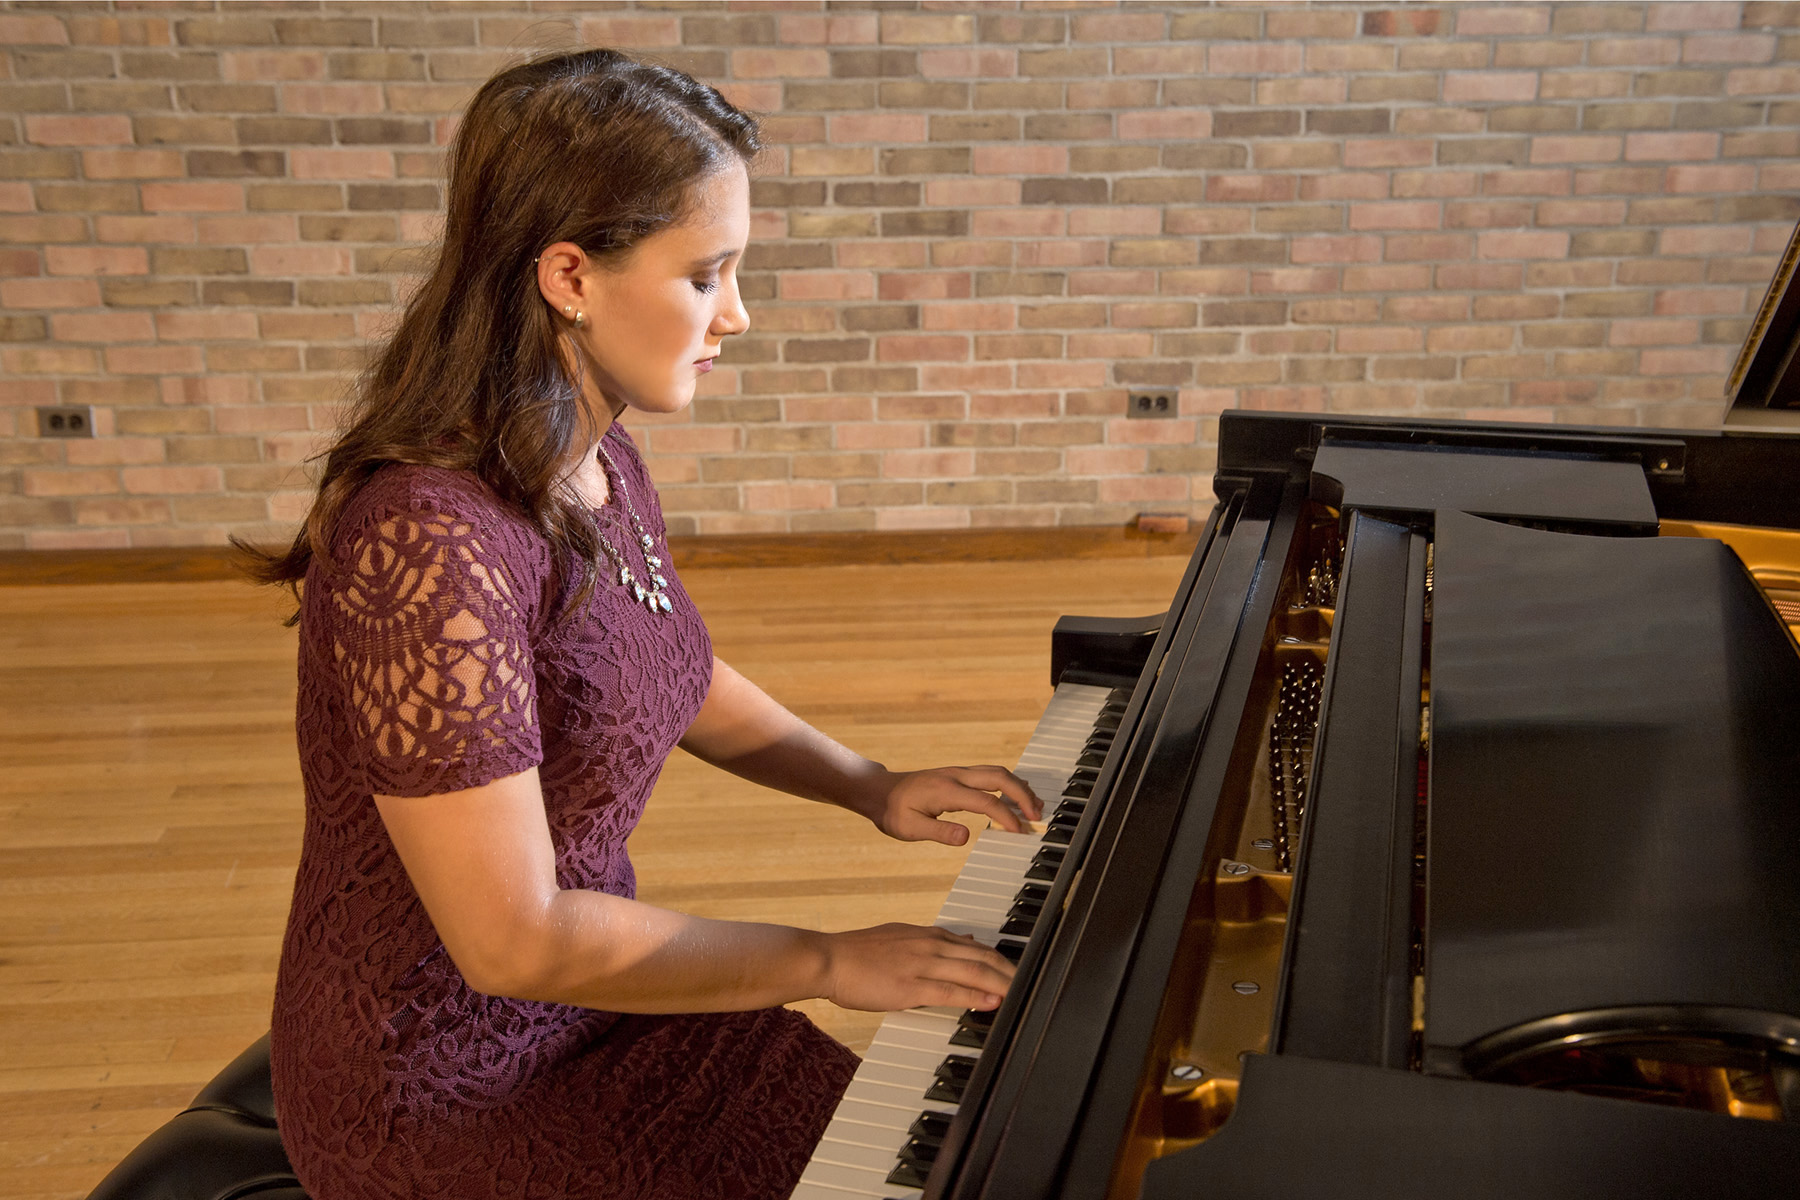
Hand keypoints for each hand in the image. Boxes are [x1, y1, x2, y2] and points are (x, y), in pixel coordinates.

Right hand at [820, 923, 1015, 1011]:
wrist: (828, 958)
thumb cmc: (858, 953)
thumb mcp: (901, 936)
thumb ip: (933, 939)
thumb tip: (964, 939)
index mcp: (927, 934)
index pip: (974, 946)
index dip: (1000, 959)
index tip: (1017, 970)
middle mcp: (929, 945)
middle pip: (981, 957)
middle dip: (1010, 971)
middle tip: (1032, 984)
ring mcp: (921, 964)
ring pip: (972, 972)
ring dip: (1002, 983)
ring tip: (1023, 993)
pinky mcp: (910, 986)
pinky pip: (950, 991)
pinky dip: (975, 996)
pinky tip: (992, 1002)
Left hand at [863, 765, 1042, 846]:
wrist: (880, 791)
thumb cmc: (893, 812)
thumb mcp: (909, 828)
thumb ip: (938, 832)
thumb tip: (966, 838)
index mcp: (945, 790)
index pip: (985, 801)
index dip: (1005, 816)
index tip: (1019, 831)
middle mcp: (956, 776)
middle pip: (999, 777)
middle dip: (1023, 795)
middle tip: (1037, 817)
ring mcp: (959, 773)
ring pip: (998, 772)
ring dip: (1019, 787)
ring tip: (1034, 808)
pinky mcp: (959, 775)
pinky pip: (990, 774)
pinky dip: (1009, 784)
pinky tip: (1016, 798)